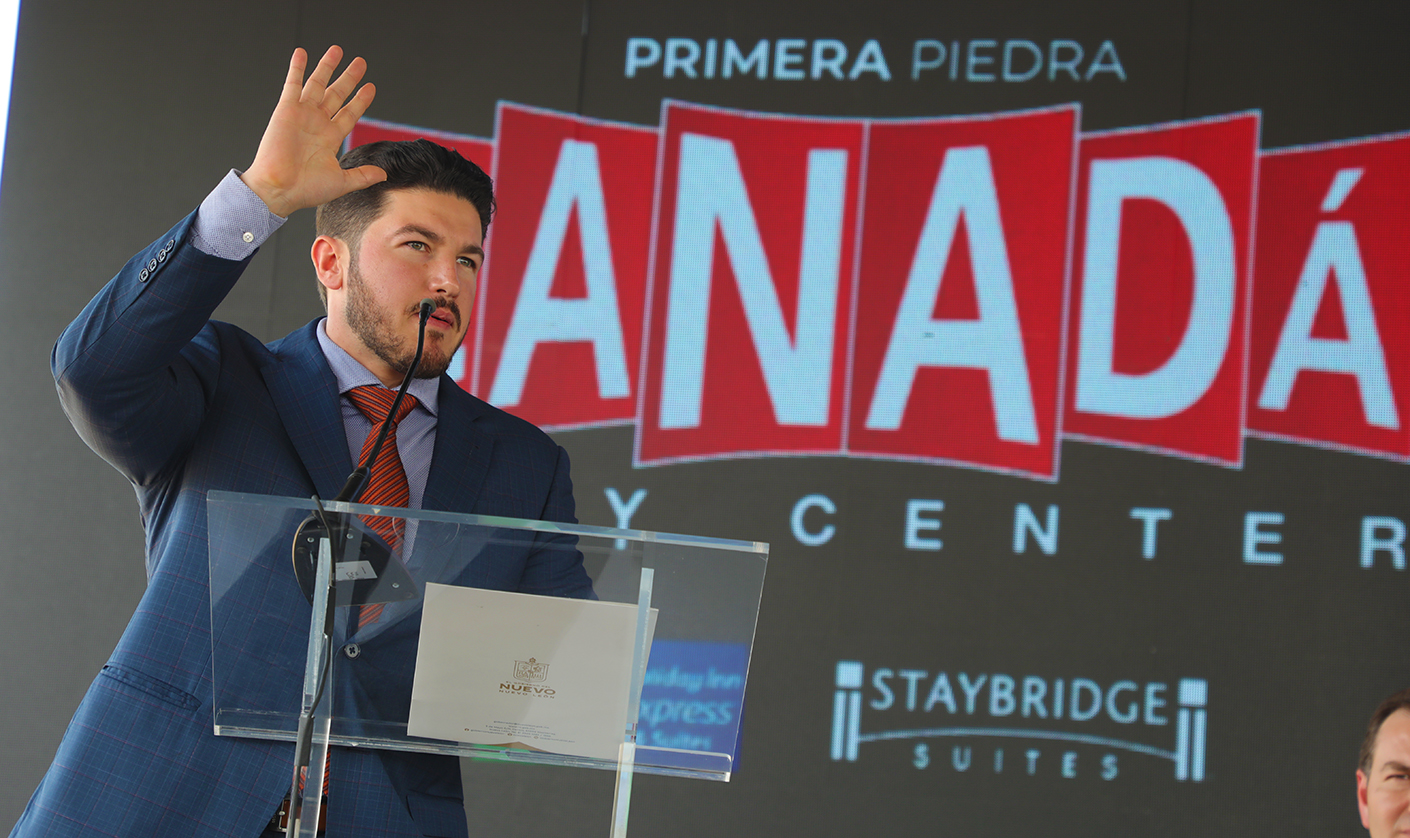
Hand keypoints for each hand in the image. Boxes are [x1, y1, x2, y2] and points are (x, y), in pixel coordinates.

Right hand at [241, 46, 386, 217]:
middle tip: (360, 63)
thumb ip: (363, 175)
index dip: (360, 100)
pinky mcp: (286, 110)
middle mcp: (316, 124)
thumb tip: (384, 174)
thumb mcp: (342, 182)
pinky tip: (302, 53)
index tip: (371, 87)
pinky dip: (297, 68)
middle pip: (337, 94)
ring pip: (318, 85)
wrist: (280, 189)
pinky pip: (292, 84)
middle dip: (349, 78)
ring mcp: (302, 115)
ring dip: (327, 67)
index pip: (349, 113)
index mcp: (329, 138)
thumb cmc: (306, 189)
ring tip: (337, 50)